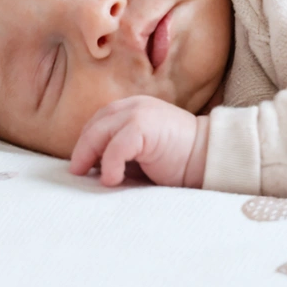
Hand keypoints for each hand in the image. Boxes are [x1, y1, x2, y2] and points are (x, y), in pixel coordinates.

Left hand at [69, 96, 208, 189]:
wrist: (209, 158)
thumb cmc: (179, 162)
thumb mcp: (144, 154)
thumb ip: (121, 153)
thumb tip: (93, 169)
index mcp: (135, 108)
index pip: (100, 121)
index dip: (87, 142)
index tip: (81, 164)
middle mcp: (135, 106)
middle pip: (95, 124)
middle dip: (82, 149)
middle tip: (77, 172)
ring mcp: (139, 113)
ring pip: (99, 132)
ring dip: (89, 155)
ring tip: (87, 176)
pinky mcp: (144, 126)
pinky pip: (115, 146)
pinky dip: (109, 164)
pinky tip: (111, 180)